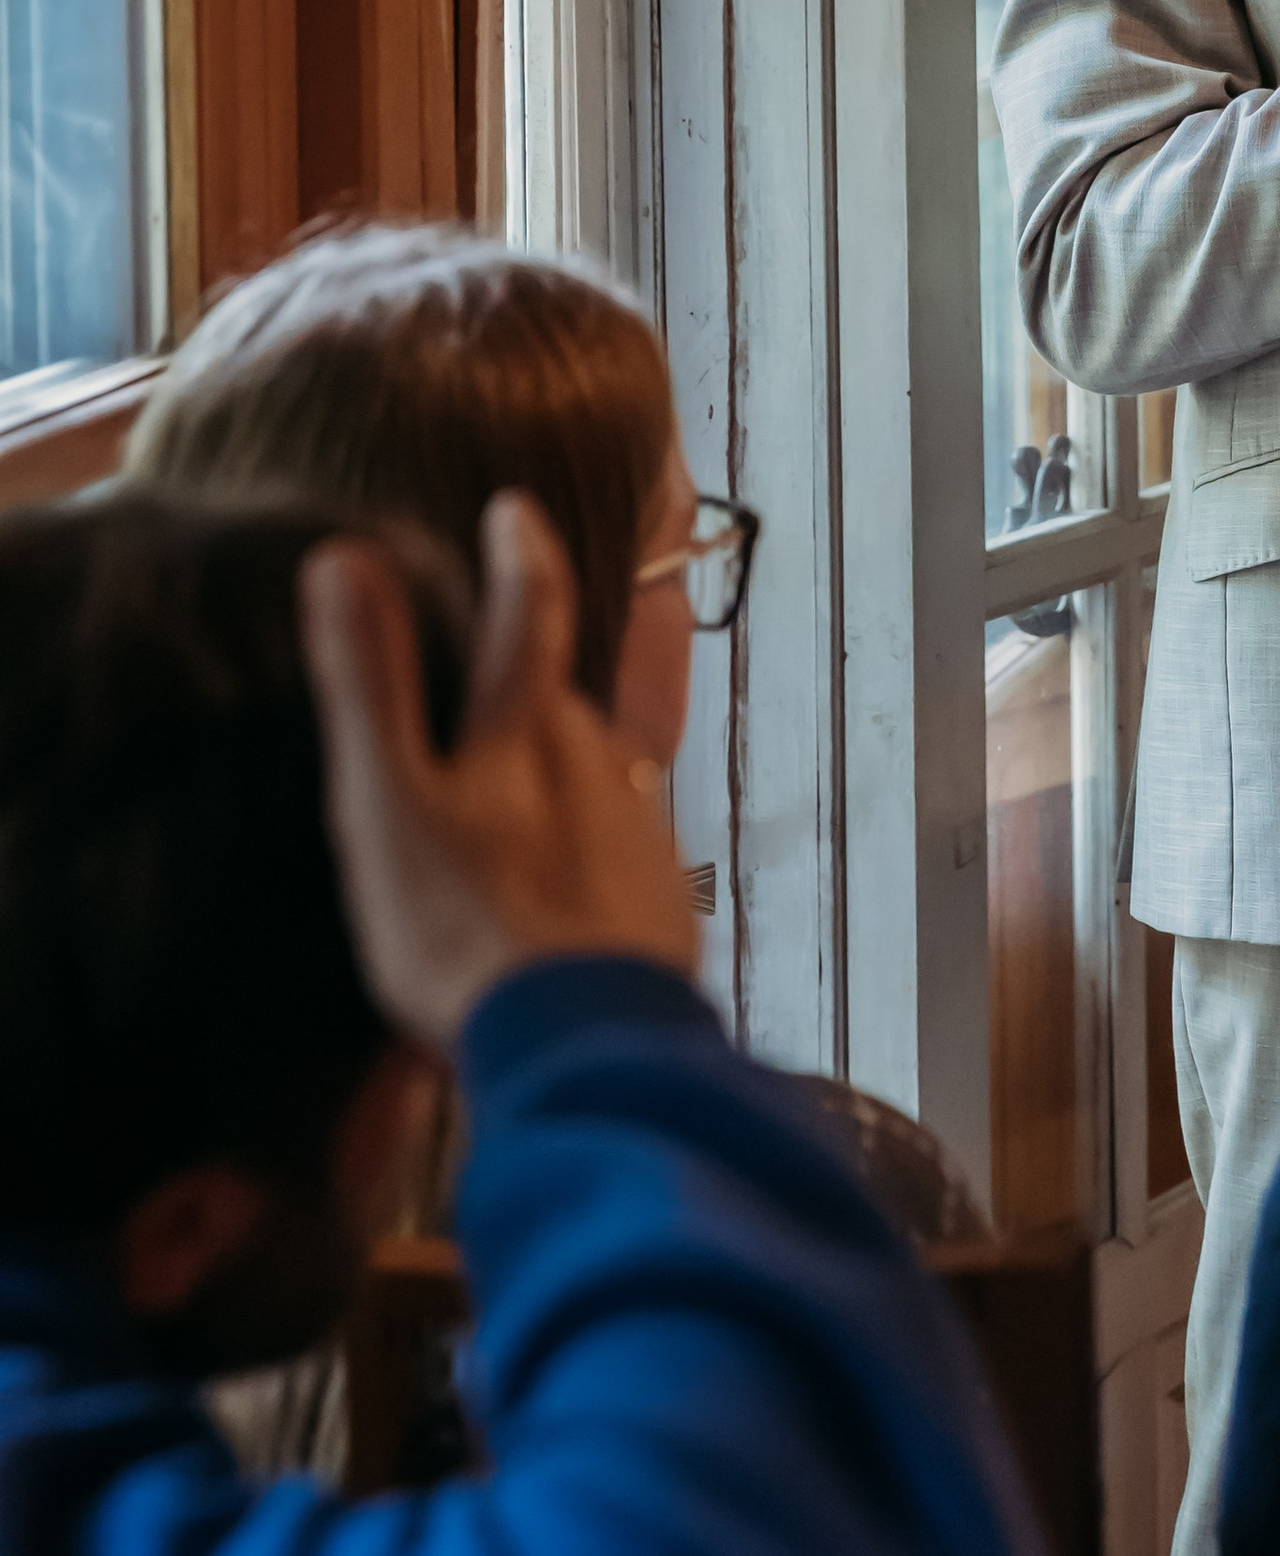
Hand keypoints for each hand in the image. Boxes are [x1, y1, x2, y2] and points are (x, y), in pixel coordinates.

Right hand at [301, 493, 698, 1049]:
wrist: (579, 1045)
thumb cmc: (465, 926)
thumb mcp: (389, 803)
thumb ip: (369, 684)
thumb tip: (344, 557)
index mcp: (532, 726)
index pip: (532, 608)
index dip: (521, 552)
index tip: (514, 509)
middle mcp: (601, 762)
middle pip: (568, 694)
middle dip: (541, 673)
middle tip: (503, 663)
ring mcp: (639, 832)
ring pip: (599, 771)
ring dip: (567, 763)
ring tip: (526, 778)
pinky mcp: (658, 901)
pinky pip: (621, 849)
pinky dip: (590, 845)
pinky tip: (565, 880)